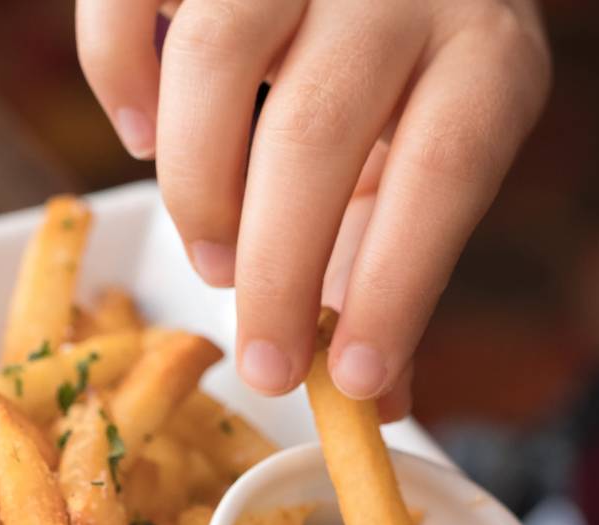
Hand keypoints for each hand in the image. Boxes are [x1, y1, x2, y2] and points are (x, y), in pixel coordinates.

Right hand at [76, 0, 549, 415]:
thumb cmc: (411, 58)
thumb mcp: (433, 144)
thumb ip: (396, 256)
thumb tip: (372, 401)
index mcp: (481, 49)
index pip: (442, 174)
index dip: (391, 288)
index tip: (348, 382)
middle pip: (317, 133)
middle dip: (274, 270)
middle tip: (260, 360)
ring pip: (215, 60)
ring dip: (196, 187)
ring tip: (212, 257)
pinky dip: (117, 77)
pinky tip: (142, 135)